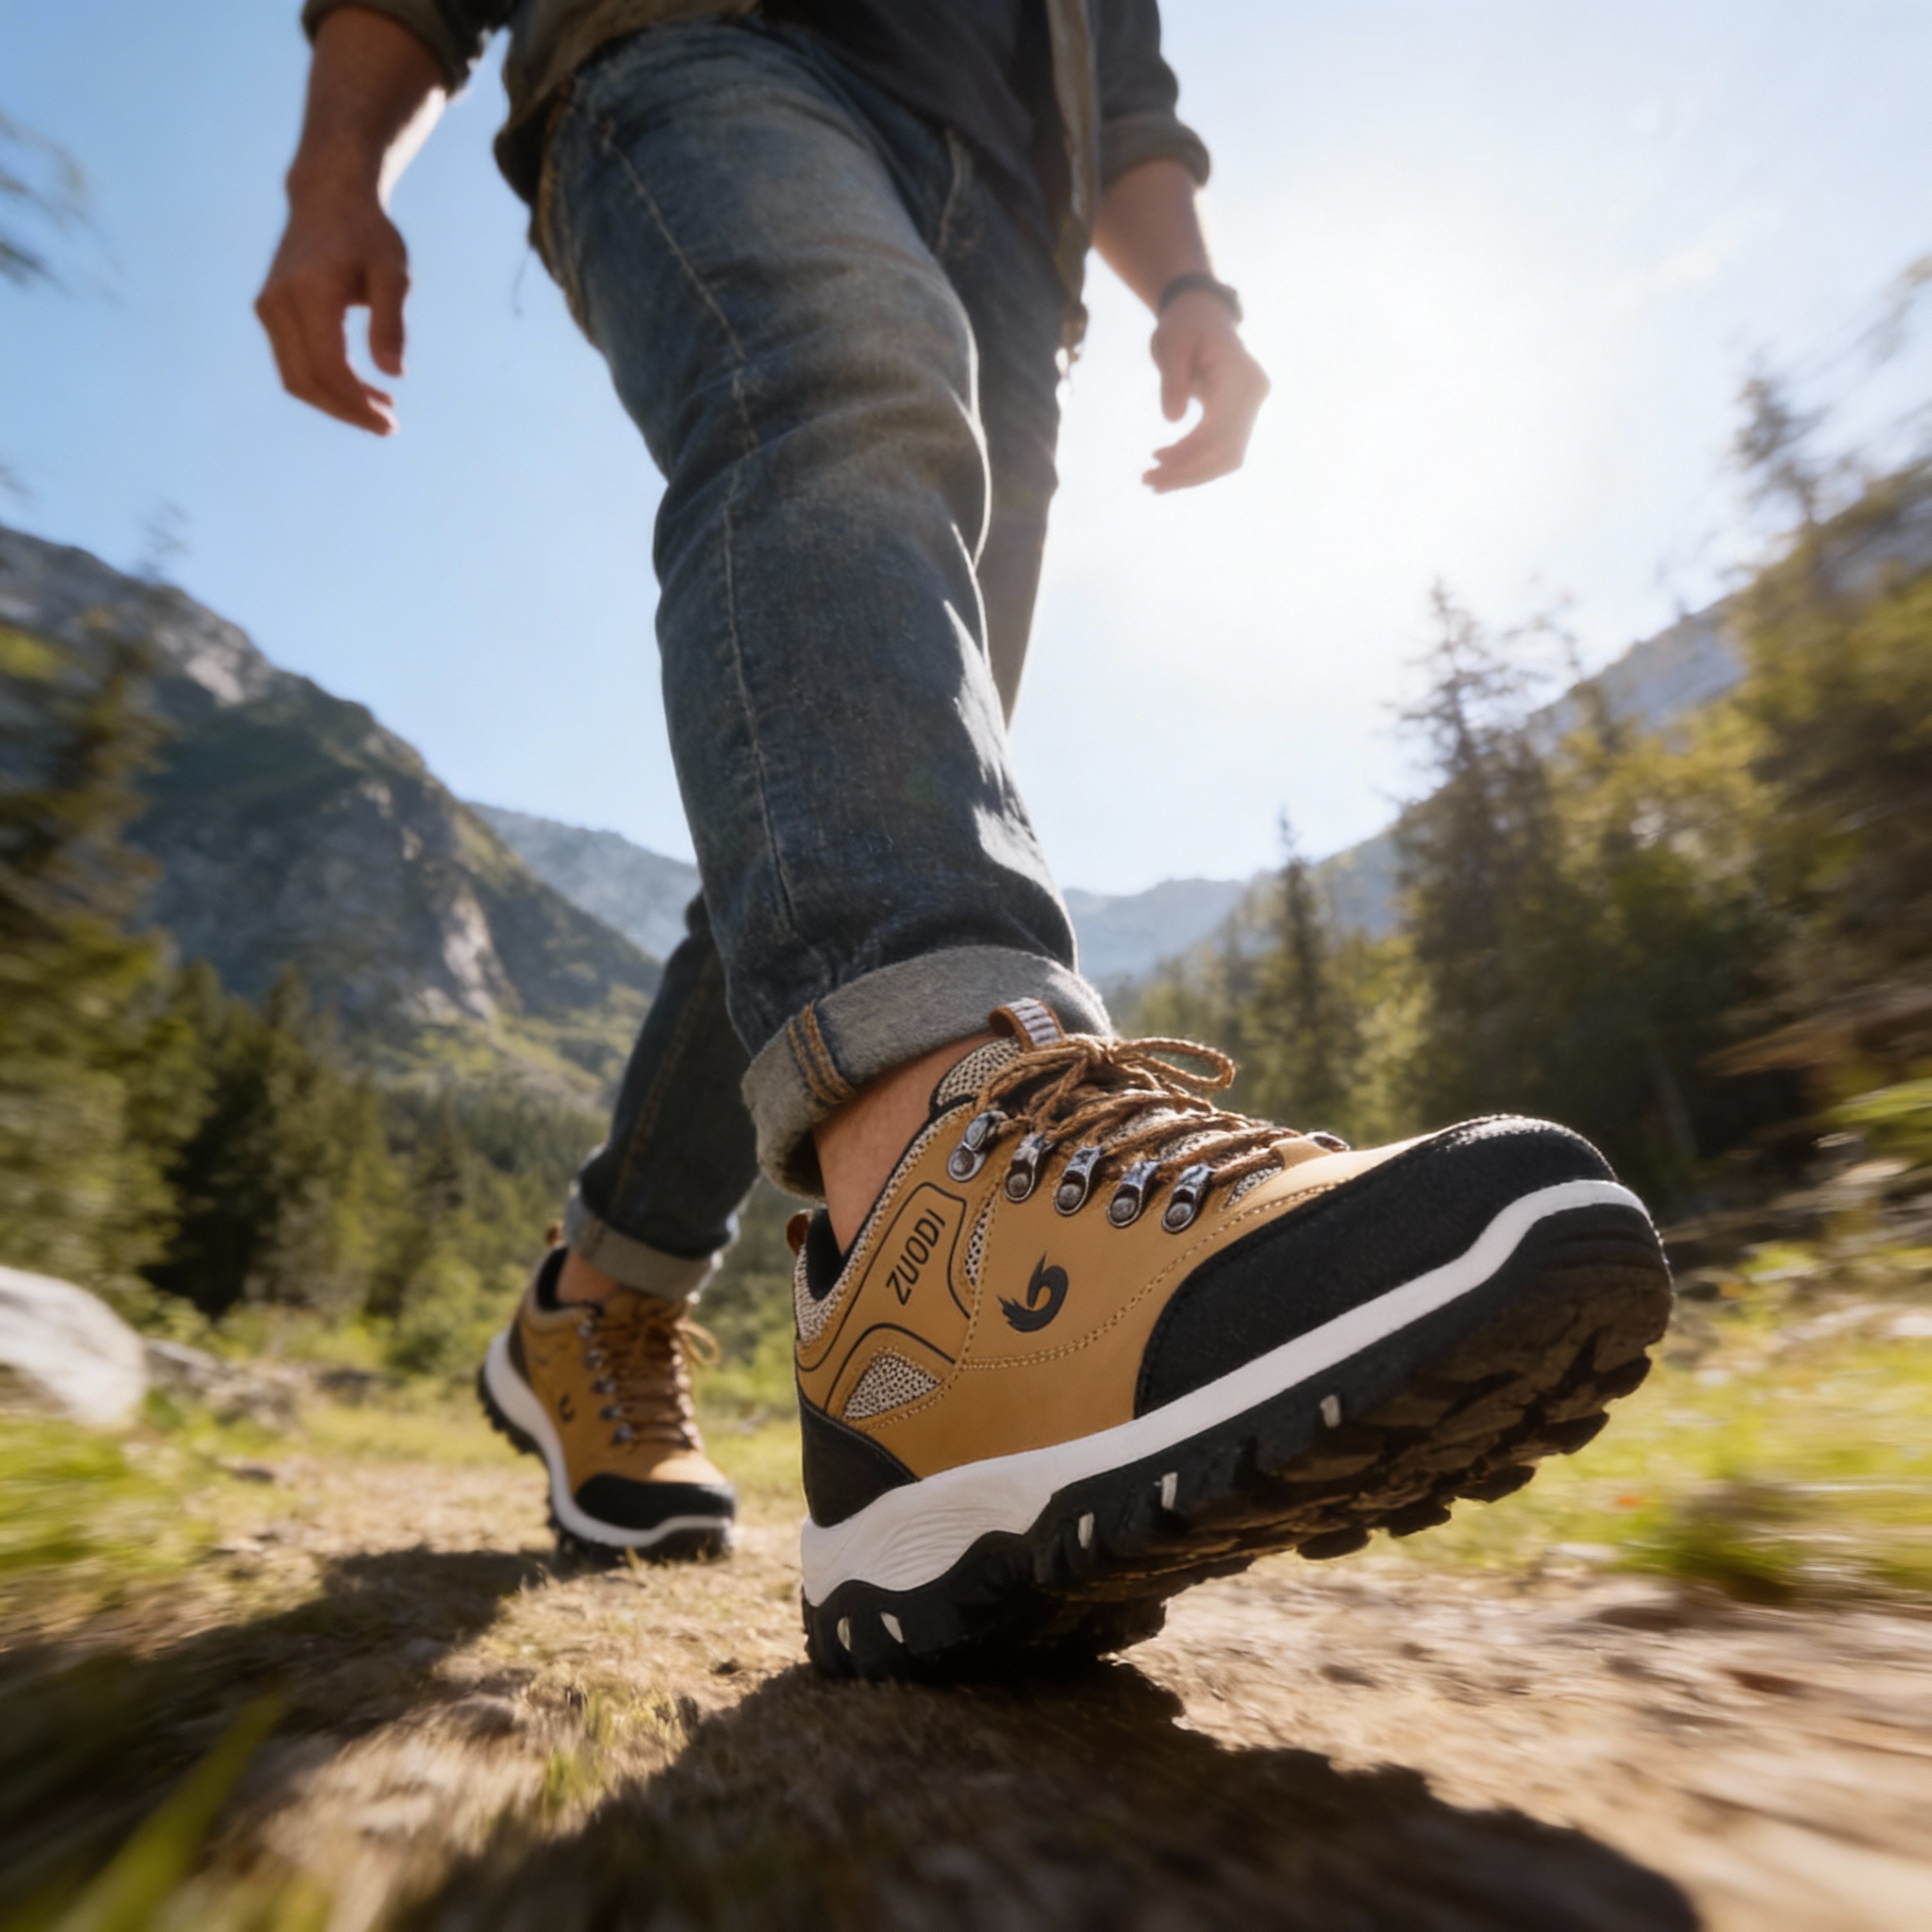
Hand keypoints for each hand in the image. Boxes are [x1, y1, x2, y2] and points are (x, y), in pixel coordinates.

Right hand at [256, 171, 408, 434]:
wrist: (327, 198)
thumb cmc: (367, 234)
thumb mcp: (393, 273)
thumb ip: (392, 323)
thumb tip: (394, 375)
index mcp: (309, 292)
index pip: (327, 367)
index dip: (356, 403)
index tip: (388, 423)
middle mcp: (278, 302)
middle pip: (306, 381)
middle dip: (347, 411)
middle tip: (388, 425)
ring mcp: (268, 308)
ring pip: (295, 378)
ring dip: (336, 402)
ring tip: (382, 409)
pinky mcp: (269, 312)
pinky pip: (293, 363)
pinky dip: (324, 384)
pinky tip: (361, 390)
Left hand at [1143, 293, 1269, 491]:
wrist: (1201, 316)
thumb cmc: (1184, 327)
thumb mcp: (1172, 345)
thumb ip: (1173, 380)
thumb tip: (1173, 420)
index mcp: (1242, 376)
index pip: (1220, 429)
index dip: (1189, 453)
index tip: (1155, 462)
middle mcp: (1254, 395)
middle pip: (1227, 451)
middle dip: (1188, 472)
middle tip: (1149, 481)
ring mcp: (1251, 407)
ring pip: (1228, 458)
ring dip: (1191, 475)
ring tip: (1154, 481)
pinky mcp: (1241, 416)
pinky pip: (1224, 451)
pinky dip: (1197, 465)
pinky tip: (1169, 469)